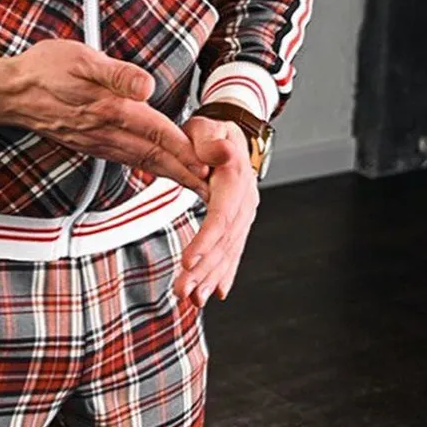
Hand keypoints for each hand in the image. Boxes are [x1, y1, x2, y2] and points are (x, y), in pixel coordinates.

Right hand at [0, 42, 212, 201]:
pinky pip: (130, 161)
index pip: (159, 132)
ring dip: (174, 175)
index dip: (187, 149)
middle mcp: (107, 132)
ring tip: (199, 185)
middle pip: (158, 156)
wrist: (11, 92)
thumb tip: (146, 86)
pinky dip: (152, 169)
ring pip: (145, 163)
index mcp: (110, 110)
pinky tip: (162, 172)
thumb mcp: (80, 58)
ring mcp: (100, 143)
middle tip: (218, 190)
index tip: (212, 163)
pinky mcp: (93, 144)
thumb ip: (116, 74)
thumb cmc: (45, 69)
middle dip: (189, 173)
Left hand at [172, 113, 259, 306]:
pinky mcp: (237, 224)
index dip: (206, 241)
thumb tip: (218, 152)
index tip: (188, 262)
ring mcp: (243, 216)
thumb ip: (209, 140)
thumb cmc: (210, 131)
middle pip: (225, 242)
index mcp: (235, 180)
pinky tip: (213, 293)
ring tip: (191, 299)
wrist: (229, 134)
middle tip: (182, 292)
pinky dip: (223, 274)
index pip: (221, 216)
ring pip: (228, 252)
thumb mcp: (206, 127)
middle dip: (204, 270)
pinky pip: (232, 252)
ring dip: (210, 277)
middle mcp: (244, 202)